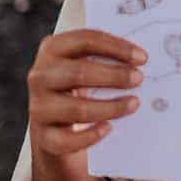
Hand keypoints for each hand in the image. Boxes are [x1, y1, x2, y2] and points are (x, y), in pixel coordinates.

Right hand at [28, 29, 147, 156]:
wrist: (52, 124)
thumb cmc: (75, 88)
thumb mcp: (84, 66)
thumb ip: (105, 59)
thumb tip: (139, 62)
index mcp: (52, 50)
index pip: (85, 41)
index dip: (116, 48)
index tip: (141, 57)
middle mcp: (40, 76)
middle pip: (79, 73)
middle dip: (114, 76)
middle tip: (138, 79)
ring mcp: (39, 107)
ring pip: (77, 109)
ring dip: (110, 107)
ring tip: (133, 103)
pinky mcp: (44, 136)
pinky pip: (69, 139)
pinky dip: (91, 135)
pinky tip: (109, 128)